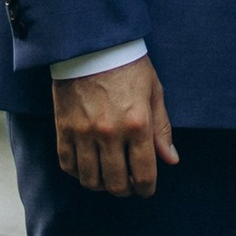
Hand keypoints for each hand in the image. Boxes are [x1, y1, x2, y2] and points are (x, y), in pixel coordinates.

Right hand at [52, 55, 177, 196]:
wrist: (91, 45)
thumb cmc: (128, 66)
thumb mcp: (154, 93)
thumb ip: (162, 129)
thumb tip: (171, 159)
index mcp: (138, 124)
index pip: (144, 174)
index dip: (146, 189)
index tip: (146, 189)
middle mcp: (110, 133)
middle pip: (116, 184)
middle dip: (125, 190)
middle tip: (128, 185)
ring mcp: (84, 132)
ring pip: (90, 180)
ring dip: (101, 185)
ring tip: (107, 177)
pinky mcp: (64, 128)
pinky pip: (68, 165)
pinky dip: (78, 173)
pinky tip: (87, 166)